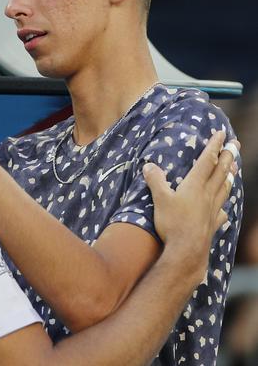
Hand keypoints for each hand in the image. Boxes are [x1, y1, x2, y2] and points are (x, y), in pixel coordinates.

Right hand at [143, 131, 238, 275]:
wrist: (187, 251)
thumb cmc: (172, 223)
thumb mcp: (160, 199)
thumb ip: (156, 181)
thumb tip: (149, 165)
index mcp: (195, 185)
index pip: (208, 161)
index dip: (215, 146)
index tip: (222, 134)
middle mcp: (207, 195)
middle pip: (220, 171)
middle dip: (229, 156)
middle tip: (236, 144)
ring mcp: (212, 210)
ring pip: (224, 188)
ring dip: (229, 176)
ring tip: (234, 169)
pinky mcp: (212, 224)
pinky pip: (221, 211)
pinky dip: (223, 205)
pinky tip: (223, 208)